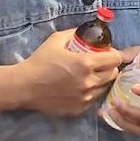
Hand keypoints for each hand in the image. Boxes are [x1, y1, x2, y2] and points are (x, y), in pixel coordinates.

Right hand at [6, 29, 123, 116]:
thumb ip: (75, 33)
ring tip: (89, 76)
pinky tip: (80, 87)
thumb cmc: (39, 62)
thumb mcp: (56, 40)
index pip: (116, 59)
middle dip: (109, 67)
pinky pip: (94, 99)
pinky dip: (91, 92)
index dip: (114, 54)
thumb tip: (89, 30)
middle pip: (113, 74)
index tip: (108, 53)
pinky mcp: (79, 109)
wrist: (23, 86)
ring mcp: (85, 98)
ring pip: (105, 88)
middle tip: (99, 64)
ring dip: (101, 80)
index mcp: (85, 64)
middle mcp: (89, 82)